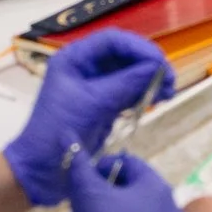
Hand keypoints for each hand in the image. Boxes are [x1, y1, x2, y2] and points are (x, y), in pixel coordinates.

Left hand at [1, 29, 174, 207]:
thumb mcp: (94, 103)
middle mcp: (84, 68)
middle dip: (147, 65)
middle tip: (170, 79)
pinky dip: (143, 95)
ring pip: (128, 75)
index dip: (138, 48)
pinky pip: (127, 93)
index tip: (160, 62)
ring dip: (149, 80)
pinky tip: (157, 99)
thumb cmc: (60, 129)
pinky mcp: (102, 106)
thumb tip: (157, 67)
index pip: (112, 41)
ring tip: (168, 91)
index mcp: (74, 59)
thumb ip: (126, 83)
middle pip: (123, 56)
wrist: (41, 169)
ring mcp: (94, 88)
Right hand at [68, 153, 184, 211]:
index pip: (127, 162)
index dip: (101, 167)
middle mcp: (170, 206)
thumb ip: (77, 165)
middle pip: (133, 189)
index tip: (81, 182)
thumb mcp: (85, 194)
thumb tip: (67, 137)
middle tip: (82, 206)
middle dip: (105, 194)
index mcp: (156, 185)